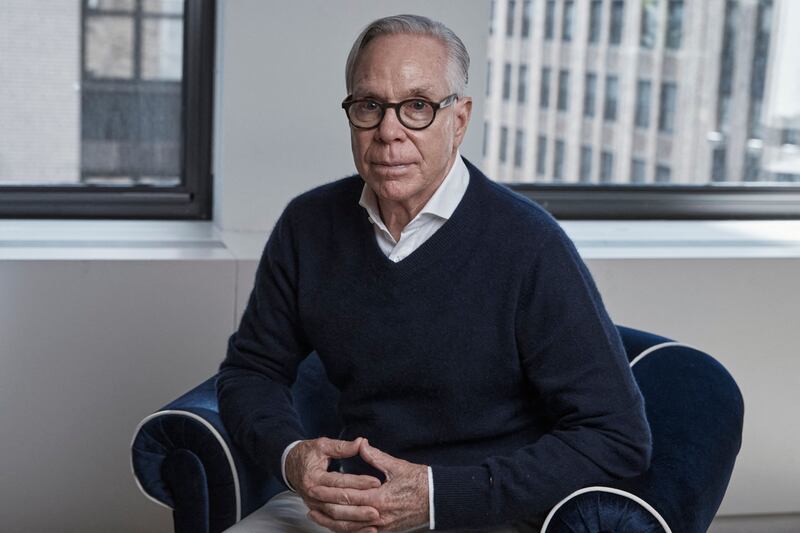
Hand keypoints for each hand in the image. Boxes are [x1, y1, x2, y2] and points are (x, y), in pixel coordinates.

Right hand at [285, 437, 381, 531]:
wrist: (290, 466)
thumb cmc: (308, 454)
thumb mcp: (323, 445)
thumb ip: (342, 446)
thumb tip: (361, 442)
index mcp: (313, 477)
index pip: (339, 482)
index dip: (358, 482)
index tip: (376, 482)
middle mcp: (312, 494)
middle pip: (337, 504)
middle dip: (357, 508)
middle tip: (377, 509)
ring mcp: (314, 505)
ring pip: (335, 518)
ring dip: (354, 522)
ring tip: (373, 521)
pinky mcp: (317, 512)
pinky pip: (333, 524)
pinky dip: (348, 528)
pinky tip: (363, 529)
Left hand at [308, 440, 428, 531]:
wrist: (438, 500)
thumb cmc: (420, 482)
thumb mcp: (397, 466)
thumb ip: (376, 457)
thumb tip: (361, 445)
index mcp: (380, 498)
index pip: (347, 496)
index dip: (328, 492)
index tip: (313, 486)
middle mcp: (378, 516)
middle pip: (344, 514)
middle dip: (324, 507)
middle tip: (309, 500)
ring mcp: (382, 527)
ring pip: (349, 528)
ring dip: (330, 522)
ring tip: (315, 516)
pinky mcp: (385, 532)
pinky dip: (346, 530)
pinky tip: (336, 526)